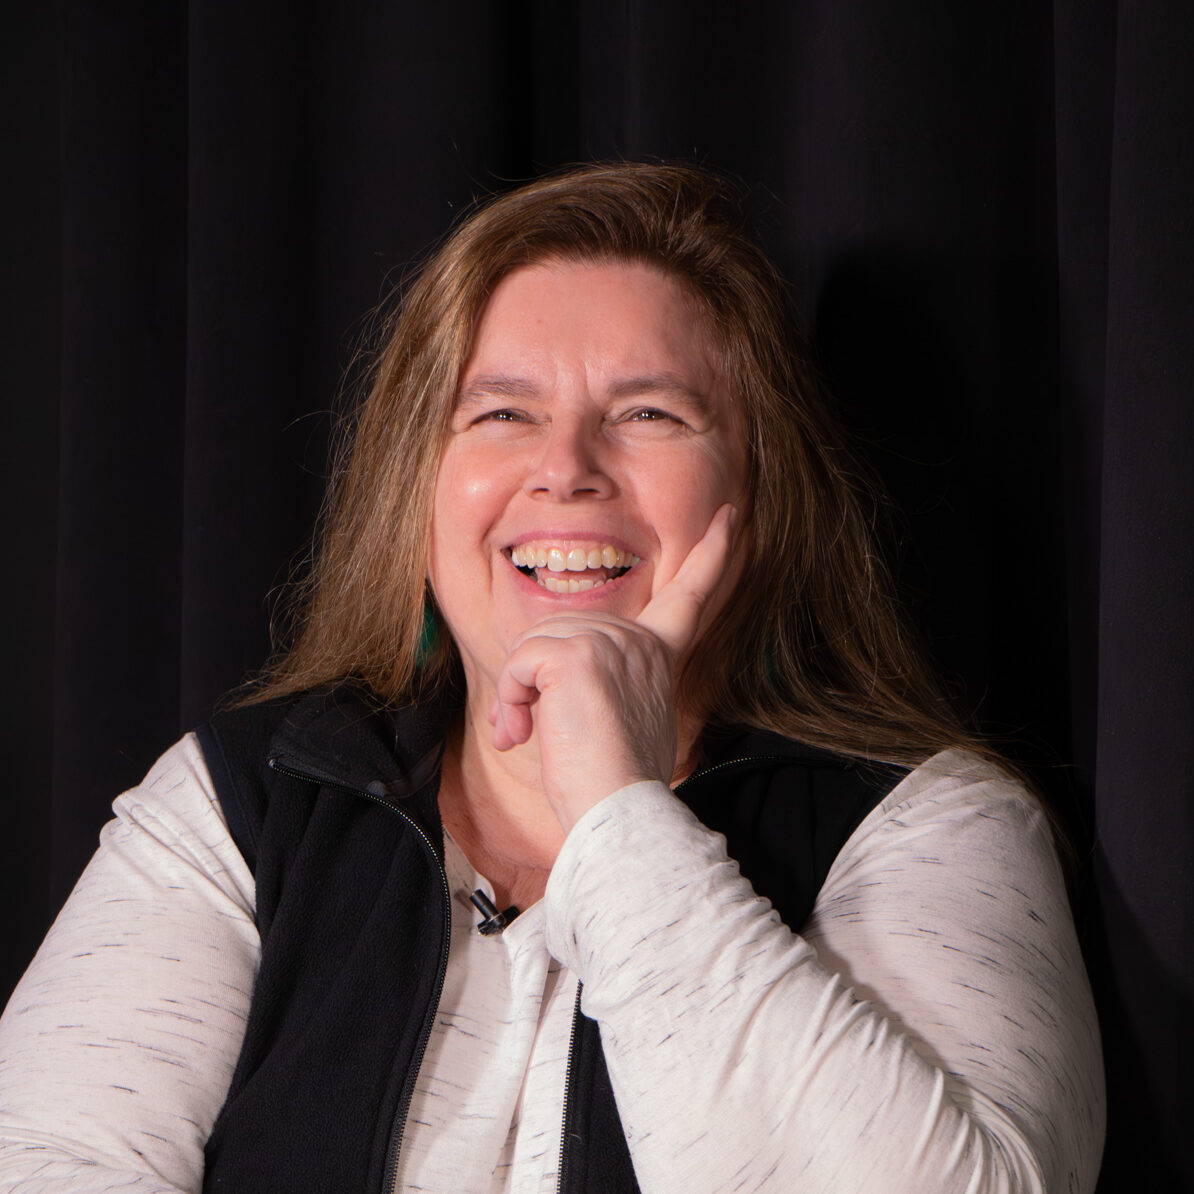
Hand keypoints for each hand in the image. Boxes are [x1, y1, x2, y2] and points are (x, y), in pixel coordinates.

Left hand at [490, 504, 736, 829]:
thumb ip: (603, 681)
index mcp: (660, 655)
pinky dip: (512, 699)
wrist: (618, 814)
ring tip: (530, 735)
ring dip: (519, 695)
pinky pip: (522, 661)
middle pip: (561, 630)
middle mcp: (642, 641)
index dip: (713, 556)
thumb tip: (544, 685)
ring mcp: (613, 642)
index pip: (689, 597)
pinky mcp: (579, 654)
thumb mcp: (623, 719)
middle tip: (529, 729)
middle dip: (533, 680)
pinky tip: (526, 730)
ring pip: (535, 645)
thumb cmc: (615, 783)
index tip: (730, 517)